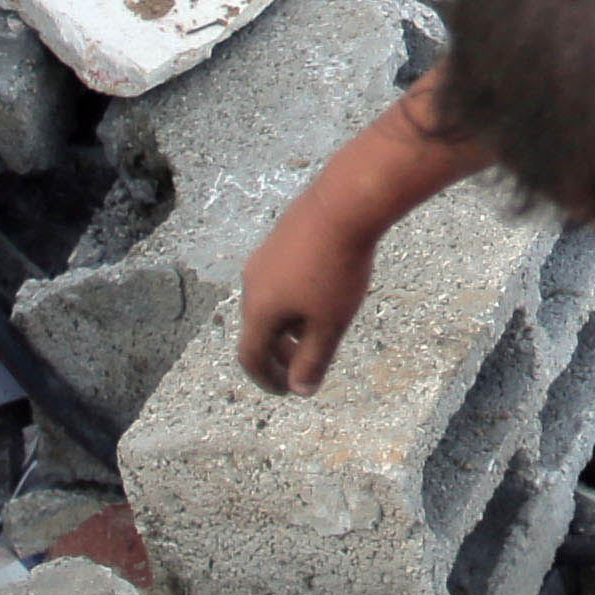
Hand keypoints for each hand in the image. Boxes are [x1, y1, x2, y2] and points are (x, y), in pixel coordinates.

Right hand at [238, 225, 373, 393]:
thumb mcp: (330, 323)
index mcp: (258, 309)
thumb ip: (314, 359)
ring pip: (270, 303)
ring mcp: (264, 258)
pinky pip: (279, 280)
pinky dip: (294, 300)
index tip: (288, 390)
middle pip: (258, 329)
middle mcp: (252, 283)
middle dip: (280, 354)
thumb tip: (301, 389)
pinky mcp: (280, 238)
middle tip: (304, 366)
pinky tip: (323, 295)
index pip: (250, 356)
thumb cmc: (337, 269)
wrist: (343, 205)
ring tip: (317, 331)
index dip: (267, 379)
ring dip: (288, 326)